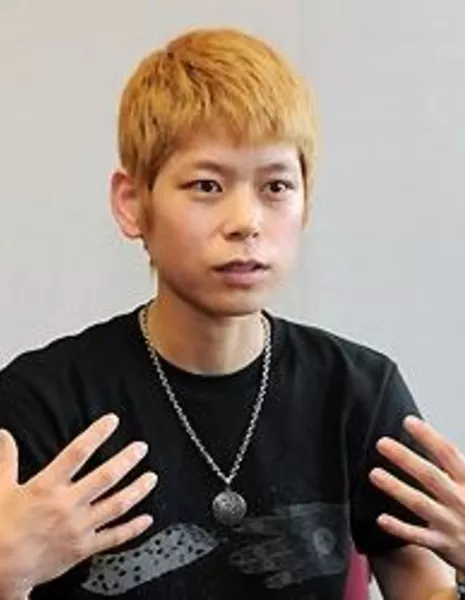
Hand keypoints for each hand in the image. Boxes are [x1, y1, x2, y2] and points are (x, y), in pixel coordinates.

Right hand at [0, 414, 156, 596]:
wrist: (0, 569)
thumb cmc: (0, 529)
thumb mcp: (0, 489)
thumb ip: (6, 460)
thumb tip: (4, 436)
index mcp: (47, 487)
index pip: (77, 452)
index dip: (96, 434)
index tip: (111, 421)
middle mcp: (67, 505)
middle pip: (106, 477)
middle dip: (127, 459)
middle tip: (141, 448)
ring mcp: (79, 527)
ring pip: (117, 504)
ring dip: (138, 490)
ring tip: (151, 478)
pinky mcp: (84, 548)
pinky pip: (114, 536)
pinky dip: (133, 528)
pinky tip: (146, 519)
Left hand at [369, 415, 464, 570]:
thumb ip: (453, 463)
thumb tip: (428, 434)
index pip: (448, 453)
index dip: (429, 436)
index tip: (409, 421)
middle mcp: (461, 500)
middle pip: (430, 476)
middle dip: (405, 458)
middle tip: (381, 443)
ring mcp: (451, 522)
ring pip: (420, 504)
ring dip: (396, 489)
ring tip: (374, 474)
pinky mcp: (443, 543)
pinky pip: (418, 536)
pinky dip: (400, 529)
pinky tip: (381, 519)